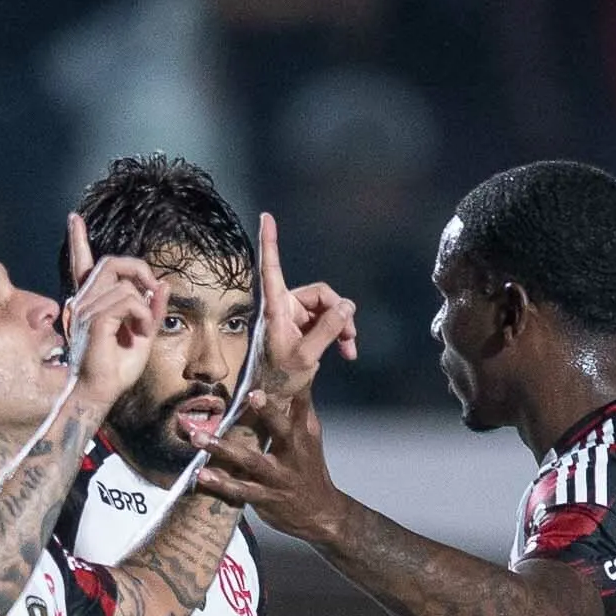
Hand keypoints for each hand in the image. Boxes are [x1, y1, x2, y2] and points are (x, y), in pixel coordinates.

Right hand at [60, 235, 164, 413]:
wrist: (100, 393)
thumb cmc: (117, 368)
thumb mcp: (143, 334)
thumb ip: (151, 309)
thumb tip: (162, 284)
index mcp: (92, 303)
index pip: (84, 265)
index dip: (79, 240)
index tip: (74, 219)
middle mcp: (84, 302)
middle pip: (112, 262)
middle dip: (139, 269)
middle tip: (152, 289)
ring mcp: (85, 310)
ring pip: (124, 284)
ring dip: (144, 305)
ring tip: (143, 329)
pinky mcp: (94, 321)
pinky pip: (127, 301)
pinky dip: (142, 314)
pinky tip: (139, 331)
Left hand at [197, 378, 343, 543]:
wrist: (321, 513)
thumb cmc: (310, 468)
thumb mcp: (311, 436)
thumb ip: (301, 406)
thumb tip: (305, 371)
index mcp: (303, 434)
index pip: (301, 404)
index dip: (296, 385)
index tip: (289, 361)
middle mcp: (293, 453)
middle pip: (281, 429)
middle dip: (268, 412)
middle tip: (252, 394)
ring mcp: (278, 477)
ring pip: (251, 460)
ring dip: (223, 449)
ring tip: (198, 438)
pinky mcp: (265, 498)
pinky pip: (240, 490)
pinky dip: (220, 483)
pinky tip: (201, 475)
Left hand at [249, 212, 358, 399]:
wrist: (273, 399)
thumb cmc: (279, 379)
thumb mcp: (306, 356)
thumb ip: (328, 329)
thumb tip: (347, 307)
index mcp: (275, 309)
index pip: (272, 268)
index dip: (270, 242)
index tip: (265, 216)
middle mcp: (282, 307)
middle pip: (320, 294)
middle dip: (338, 313)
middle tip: (350, 337)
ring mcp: (292, 317)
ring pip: (326, 309)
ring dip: (341, 327)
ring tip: (349, 348)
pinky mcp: (301, 328)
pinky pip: (326, 321)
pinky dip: (337, 334)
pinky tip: (346, 352)